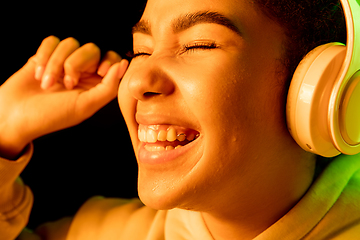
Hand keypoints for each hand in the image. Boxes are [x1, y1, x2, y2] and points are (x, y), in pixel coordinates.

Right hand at [0, 36, 128, 158]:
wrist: (15, 117)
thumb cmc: (51, 116)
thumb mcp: (84, 106)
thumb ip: (108, 87)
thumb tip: (122, 65)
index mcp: (96, 84)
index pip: (112, 59)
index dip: (108, 61)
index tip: (99, 72)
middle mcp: (82, 71)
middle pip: (91, 49)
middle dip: (76, 64)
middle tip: (66, 84)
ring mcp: (63, 62)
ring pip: (70, 43)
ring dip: (56, 63)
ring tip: (46, 84)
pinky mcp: (45, 55)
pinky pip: (52, 41)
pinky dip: (44, 56)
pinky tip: (38, 74)